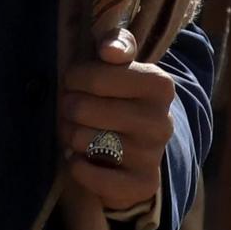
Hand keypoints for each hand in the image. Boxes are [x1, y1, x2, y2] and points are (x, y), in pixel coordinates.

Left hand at [58, 31, 176, 219]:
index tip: (74, 81)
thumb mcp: (122, 66)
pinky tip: (83, 158)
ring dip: (71, 135)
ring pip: (83, 140)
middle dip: (69, 108)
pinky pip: (89, 175)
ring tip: (77, 132)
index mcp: (159, 85)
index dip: (74, 78)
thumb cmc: (122, 98)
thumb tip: (109, 50)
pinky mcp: (142, 185)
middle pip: (83, 109)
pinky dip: (77, 166)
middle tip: (72, 109)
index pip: (94, 76)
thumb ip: (116, 44)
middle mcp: (161, 121)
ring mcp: (153, 155)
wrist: (143, 148)